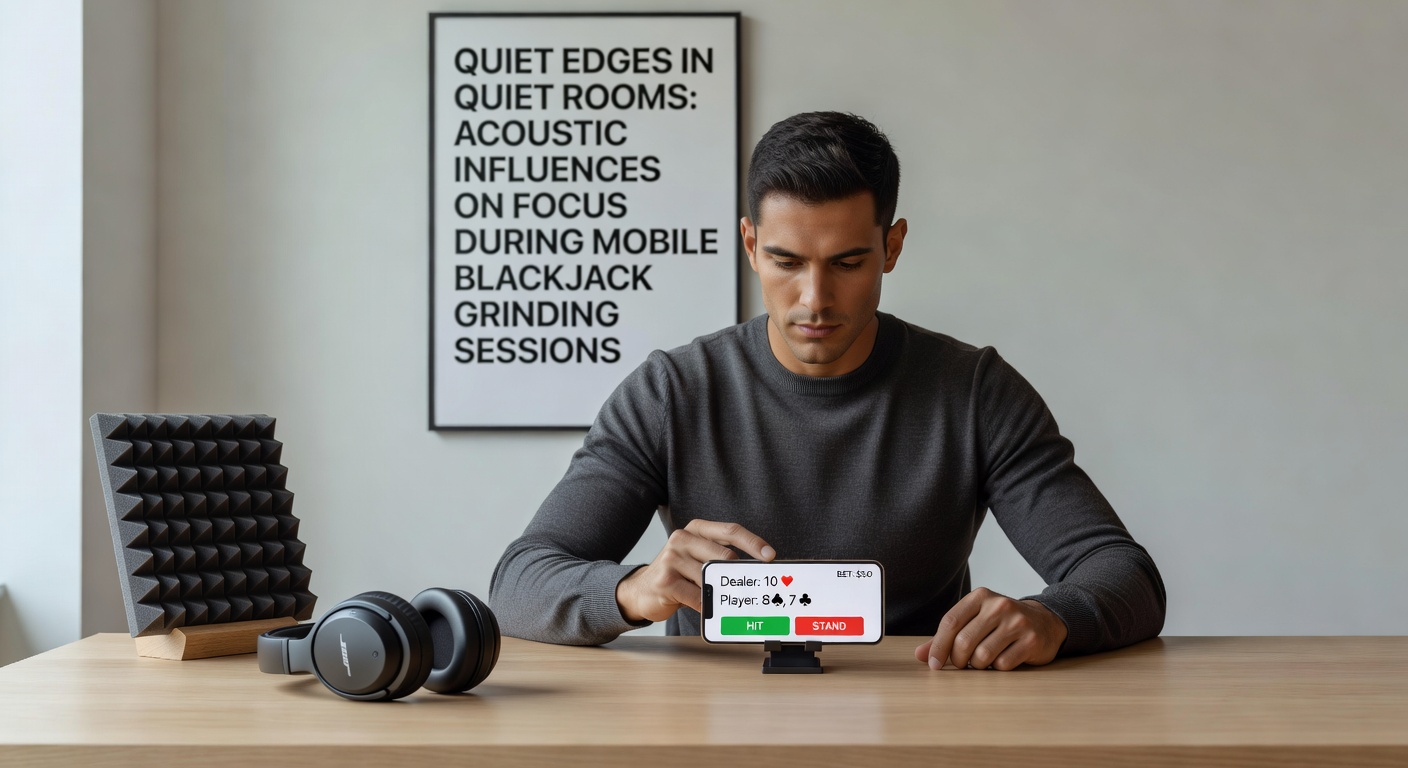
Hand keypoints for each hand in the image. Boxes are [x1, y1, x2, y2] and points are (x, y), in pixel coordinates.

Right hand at [615, 520, 775, 622]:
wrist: (641, 590)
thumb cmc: (677, 574)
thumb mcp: (696, 557)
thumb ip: (719, 556)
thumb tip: (753, 569)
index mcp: (695, 529)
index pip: (730, 530)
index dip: (753, 542)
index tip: (770, 556)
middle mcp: (682, 539)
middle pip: (724, 555)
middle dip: (740, 574)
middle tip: (752, 588)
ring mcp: (671, 559)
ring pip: (712, 577)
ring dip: (722, 592)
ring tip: (727, 600)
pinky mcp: (666, 581)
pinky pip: (698, 597)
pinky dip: (707, 606)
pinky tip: (708, 609)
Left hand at [915, 587, 1066, 670]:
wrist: (1044, 622)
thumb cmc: (1000, 624)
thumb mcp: (974, 621)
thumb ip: (947, 637)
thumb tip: (921, 656)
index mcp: (980, 596)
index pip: (950, 622)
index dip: (938, 646)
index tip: (934, 664)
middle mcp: (999, 605)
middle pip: (964, 642)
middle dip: (958, 660)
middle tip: (962, 664)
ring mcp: (1017, 622)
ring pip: (982, 655)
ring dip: (978, 665)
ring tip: (983, 661)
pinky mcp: (1031, 640)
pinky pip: (1003, 664)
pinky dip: (997, 668)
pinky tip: (1002, 660)